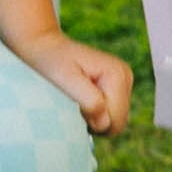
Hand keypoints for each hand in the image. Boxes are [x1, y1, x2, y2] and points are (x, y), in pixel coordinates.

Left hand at [0, 24, 135, 135]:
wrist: (45, 47)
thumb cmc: (51, 62)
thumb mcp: (65, 80)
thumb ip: (89, 101)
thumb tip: (105, 123)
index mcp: (117, 75)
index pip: (116, 120)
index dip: (93, 123)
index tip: (73, 106)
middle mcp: (125, 76)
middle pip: (118, 122)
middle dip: (96, 122)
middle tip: (73, 106)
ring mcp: (123, 80)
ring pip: (115, 120)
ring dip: (94, 119)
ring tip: (75, 102)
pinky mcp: (116, 86)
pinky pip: (111, 114)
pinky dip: (95, 114)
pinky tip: (81, 101)